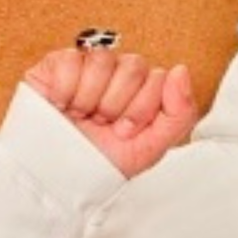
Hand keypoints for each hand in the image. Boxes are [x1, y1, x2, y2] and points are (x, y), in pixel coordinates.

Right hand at [21, 50, 198, 182]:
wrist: (56, 177)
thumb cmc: (100, 163)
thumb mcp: (151, 148)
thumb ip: (180, 113)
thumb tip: (181, 71)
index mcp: (141, 90)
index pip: (158, 77)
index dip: (141, 109)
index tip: (125, 131)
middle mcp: (116, 74)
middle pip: (134, 66)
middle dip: (117, 105)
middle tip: (102, 124)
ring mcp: (86, 67)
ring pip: (102, 60)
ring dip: (90, 99)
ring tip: (81, 117)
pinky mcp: (56, 64)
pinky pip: (71, 59)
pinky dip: (66, 90)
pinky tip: (62, 106)